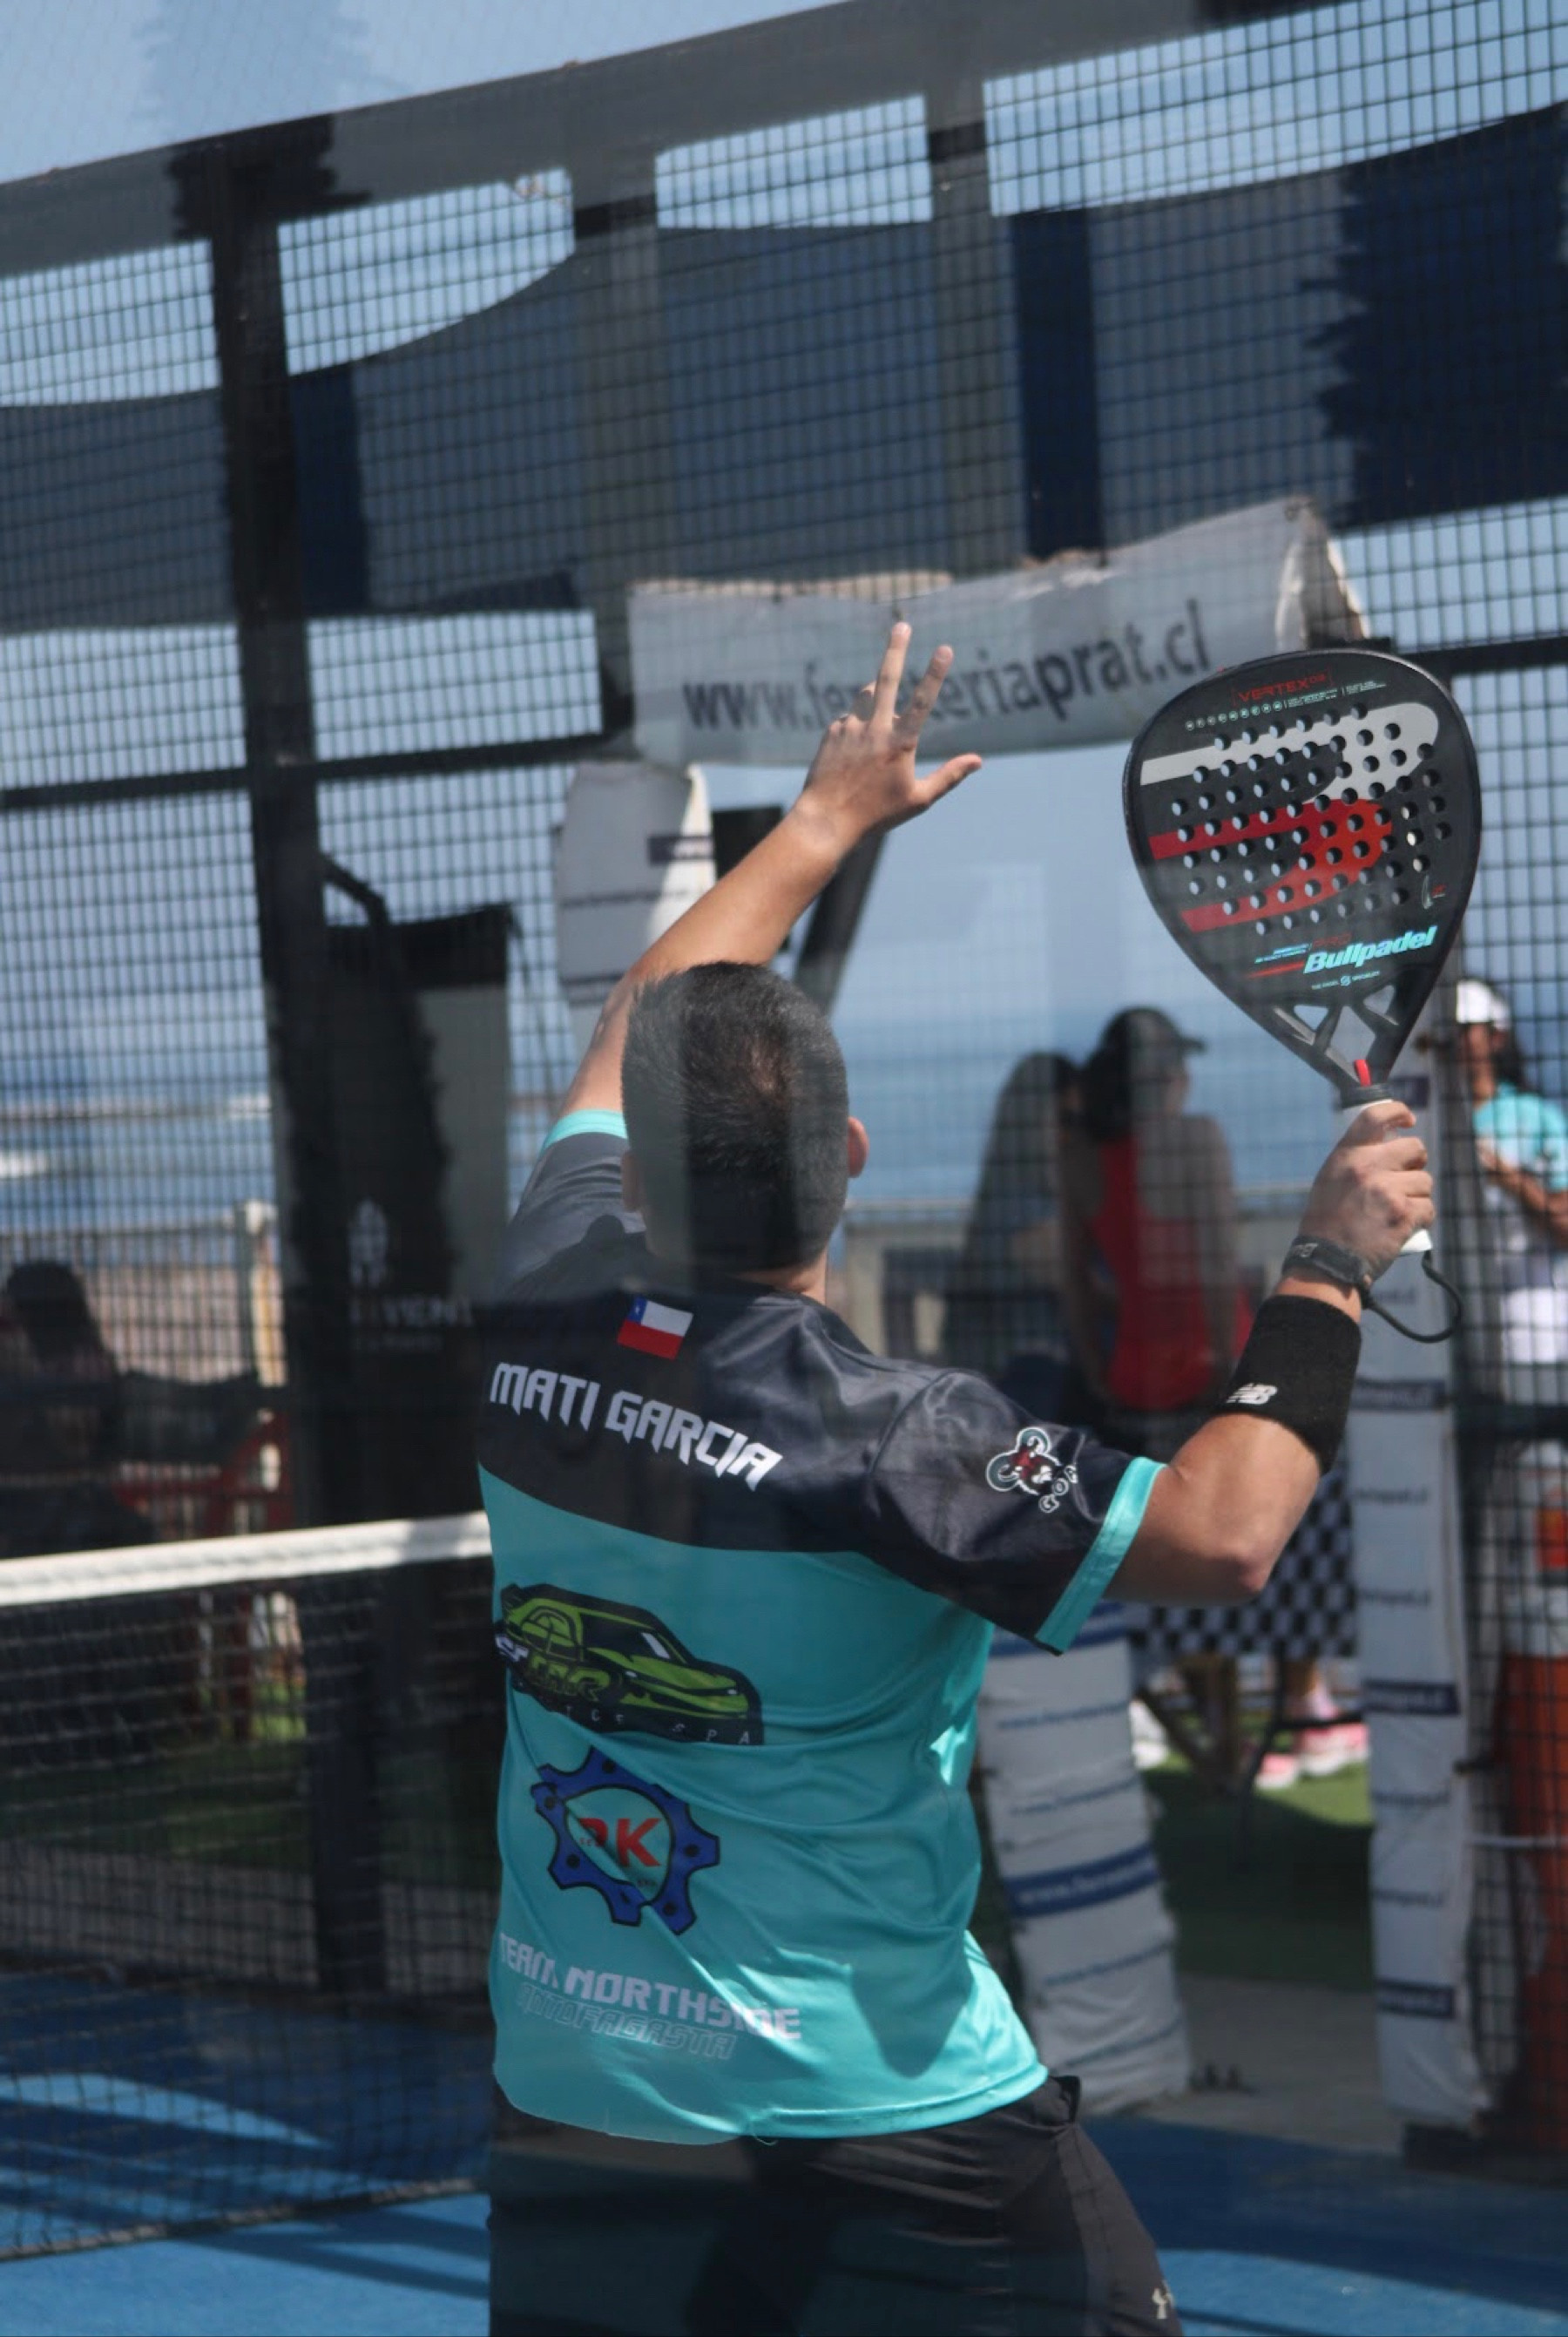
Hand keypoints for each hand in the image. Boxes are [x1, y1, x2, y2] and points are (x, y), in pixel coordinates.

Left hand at [793, 623, 982, 852]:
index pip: (922, 701)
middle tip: (901, 625)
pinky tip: (855, 754)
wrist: (826, 820)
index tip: (945, 648)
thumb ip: (949, 776)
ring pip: (866, 696)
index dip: (935, 673)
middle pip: (886, 679)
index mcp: (900, 744)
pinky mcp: (832, 732)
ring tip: (880, 724)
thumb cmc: (877, 814)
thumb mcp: (918, 800)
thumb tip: (979, 760)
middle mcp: (874, 730)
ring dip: (877, 695)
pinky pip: (850, 719)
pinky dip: (858, 727)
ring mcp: (850, 728)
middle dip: (896, 649)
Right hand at [1296, 1099, 1434, 1281]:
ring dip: (1418, 1196)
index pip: (1376, 1116)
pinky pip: (1428, 1208)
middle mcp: (1367, 1167)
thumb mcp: (1330, 1180)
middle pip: (1415, 1148)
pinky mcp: (1404, 1214)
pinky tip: (1405, 1227)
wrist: (1328, 1261)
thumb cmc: (1327, 1223)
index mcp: (1347, 1155)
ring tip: (1398, 1211)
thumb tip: (1387, 1148)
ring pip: (1425, 1182)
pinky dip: (1421, 1218)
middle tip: (1407, 1179)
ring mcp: (1387, 1190)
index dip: (1398, 1112)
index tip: (1408, 1119)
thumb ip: (1356, 1161)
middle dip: (1416, 1164)